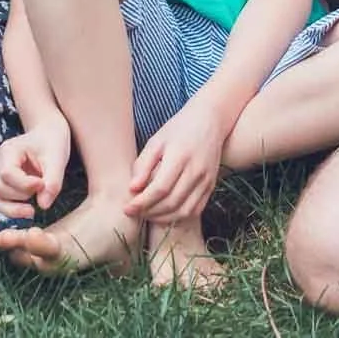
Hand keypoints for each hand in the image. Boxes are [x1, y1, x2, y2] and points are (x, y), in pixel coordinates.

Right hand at [0, 122, 71, 230]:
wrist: (47, 135)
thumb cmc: (52, 143)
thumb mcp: (57, 158)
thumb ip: (53, 182)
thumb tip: (43, 205)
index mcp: (9, 150)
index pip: (8, 173)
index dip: (24, 184)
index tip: (42, 184)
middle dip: (20, 198)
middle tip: (40, 196)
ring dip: (10, 209)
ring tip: (31, 211)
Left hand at [126, 100, 227, 223]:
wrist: (209, 120)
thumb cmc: (178, 129)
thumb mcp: (156, 141)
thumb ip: (143, 164)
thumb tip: (132, 189)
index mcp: (180, 156)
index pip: (160, 188)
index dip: (142, 202)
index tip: (127, 208)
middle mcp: (196, 170)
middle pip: (171, 202)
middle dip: (149, 212)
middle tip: (134, 213)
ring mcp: (206, 179)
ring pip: (184, 210)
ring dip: (163, 218)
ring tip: (146, 215)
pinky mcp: (212, 185)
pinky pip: (195, 209)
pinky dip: (178, 217)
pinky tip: (164, 214)